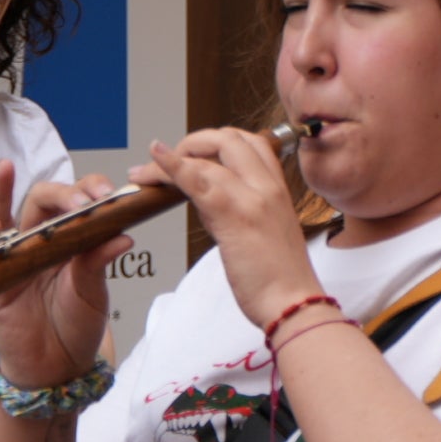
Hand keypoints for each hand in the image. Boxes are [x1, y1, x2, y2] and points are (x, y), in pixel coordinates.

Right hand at [0, 160, 125, 389]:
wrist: (53, 368)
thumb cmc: (75, 328)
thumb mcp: (93, 295)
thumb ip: (98, 264)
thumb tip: (123, 235)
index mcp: (73, 241)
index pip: (80, 202)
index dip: (92, 193)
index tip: (111, 196)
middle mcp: (42, 240)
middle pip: (46, 199)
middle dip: (65, 194)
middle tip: (86, 202)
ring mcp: (16, 253)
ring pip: (10, 211)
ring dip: (12, 191)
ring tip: (14, 172)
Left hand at [144, 130, 318, 331]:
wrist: (294, 303)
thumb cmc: (280, 277)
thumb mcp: (264, 231)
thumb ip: (238, 208)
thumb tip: (208, 198)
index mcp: (278, 189)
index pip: (251, 143)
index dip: (218, 141)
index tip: (196, 155)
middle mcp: (268, 186)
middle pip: (229, 138)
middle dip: (194, 142)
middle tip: (171, 161)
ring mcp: (252, 197)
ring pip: (208, 156)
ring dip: (170, 158)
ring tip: (146, 173)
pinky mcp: (233, 215)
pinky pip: (196, 179)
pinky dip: (170, 165)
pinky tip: (154, 158)